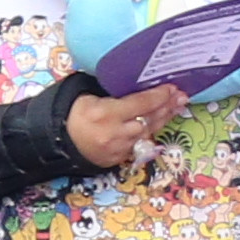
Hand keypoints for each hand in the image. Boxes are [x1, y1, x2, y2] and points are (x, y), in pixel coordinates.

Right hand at [69, 79, 185, 170]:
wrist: (58, 142)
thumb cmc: (73, 114)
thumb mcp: (88, 96)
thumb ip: (112, 91)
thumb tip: (137, 82)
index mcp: (105, 113)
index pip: (141, 103)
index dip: (159, 95)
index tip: (171, 88)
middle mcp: (115, 132)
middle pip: (150, 118)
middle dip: (167, 106)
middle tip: (180, 96)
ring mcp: (119, 147)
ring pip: (149, 131)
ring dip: (164, 118)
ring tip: (175, 107)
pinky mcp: (120, 158)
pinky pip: (140, 143)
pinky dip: (150, 131)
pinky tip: (159, 122)